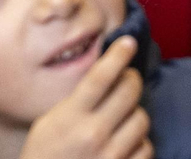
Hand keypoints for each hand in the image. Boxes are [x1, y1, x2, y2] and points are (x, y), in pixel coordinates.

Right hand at [20, 36, 150, 158]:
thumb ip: (76, 101)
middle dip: (131, 80)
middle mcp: (93, 134)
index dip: (118, 55)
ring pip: (142, 119)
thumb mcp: (50, 123)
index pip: (100, 76)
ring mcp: (111, 156)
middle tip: (127, 80)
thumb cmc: (44, 156)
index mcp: (70, 117)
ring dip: (135, 114)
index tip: (128, 43)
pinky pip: (146, 148)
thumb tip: (107, 75)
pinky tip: (126, 143)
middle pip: (129, 91)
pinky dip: (140, 143)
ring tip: (123, 117)